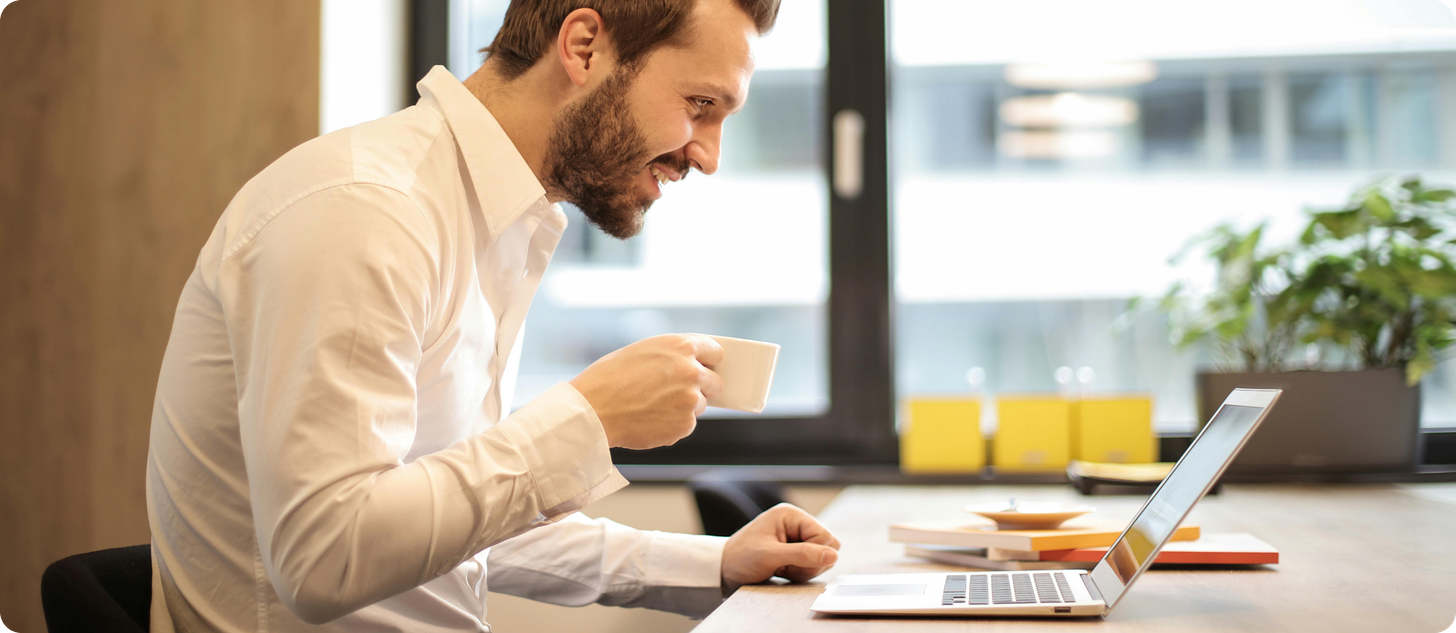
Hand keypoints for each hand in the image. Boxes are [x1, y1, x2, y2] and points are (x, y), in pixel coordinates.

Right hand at [569, 334, 723, 449]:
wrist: (593, 410)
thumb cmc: (609, 378)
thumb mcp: (643, 351)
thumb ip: (672, 356)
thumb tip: (692, 363)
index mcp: (681, 346)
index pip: (715, 351)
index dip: (708, 361)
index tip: (705, 367)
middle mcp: (692, 371)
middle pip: (714, 381)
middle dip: (701, 387)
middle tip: (678, 392)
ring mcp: (691, 400)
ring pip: (699, 405)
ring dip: (683, 407)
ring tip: (652, 406)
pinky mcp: (685, 424)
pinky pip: (686, 424)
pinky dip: (672, 424)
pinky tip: (649, 419)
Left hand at [720, 503, 841, 594]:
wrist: (723, 570)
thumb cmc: (740, 558)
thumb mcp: (770, 556)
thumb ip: (802, 555)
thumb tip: (833, 556)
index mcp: (791, 515)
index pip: (825, 536)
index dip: (814, 554)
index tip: (790, 561)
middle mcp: (796, 523)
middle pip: (828, 546)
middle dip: (810, 563)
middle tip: (785, 566)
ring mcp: (797, 537)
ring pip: (822, 558)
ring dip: (804, 569)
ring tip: (780, 568)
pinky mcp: (796, 550)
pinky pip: (813, 565)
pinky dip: (800, 572)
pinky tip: (782, 571)